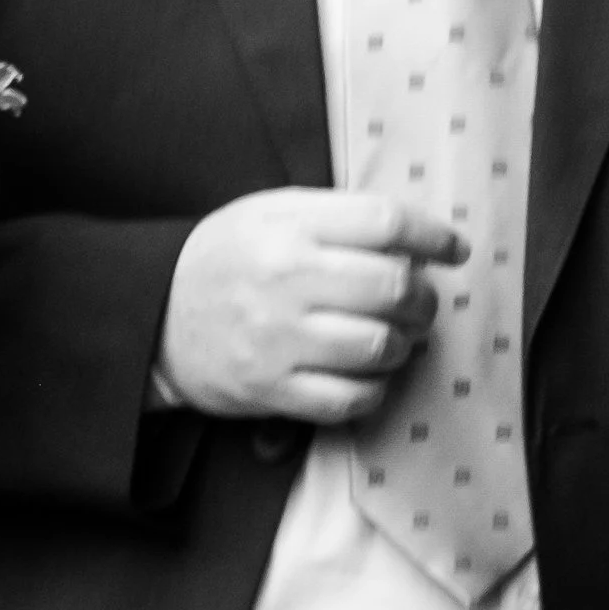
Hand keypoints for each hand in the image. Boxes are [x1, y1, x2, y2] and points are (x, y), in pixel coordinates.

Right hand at [153, 190, 468, 423]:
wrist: (154, 314)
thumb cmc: (228, 258)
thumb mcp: (271, 212)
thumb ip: (339, 216)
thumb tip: (418, 239)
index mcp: (289, 228)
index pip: (385, 223)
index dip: (434, 236)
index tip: (454, 249)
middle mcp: (287, 281)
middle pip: (394, 286)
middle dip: (423, 297)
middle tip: (420, 301)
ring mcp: (279, 340)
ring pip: (380, 347)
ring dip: (402, 345)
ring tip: (393, 338)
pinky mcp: (272, 389)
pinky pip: (351, 397)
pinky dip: (374, 389)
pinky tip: (368, 374)